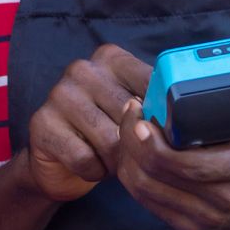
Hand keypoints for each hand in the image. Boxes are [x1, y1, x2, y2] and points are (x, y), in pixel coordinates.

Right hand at [21, 43, 151, 201]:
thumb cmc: (106, 133)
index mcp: (111, 58)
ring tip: (111, 160)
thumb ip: (155, 107)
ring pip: (110, 141)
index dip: (164, 119)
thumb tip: (187, 122)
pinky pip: (85, 160)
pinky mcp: (41, 123)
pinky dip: (94, 172)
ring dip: (116, 163)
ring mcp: (58, 94)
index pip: (153, 84)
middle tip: (132, 153)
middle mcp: (82, 69)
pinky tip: (89, 166)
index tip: (166, 136)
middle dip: (137, 146)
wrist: (57, 162)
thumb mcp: (134, 113)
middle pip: (132, 118)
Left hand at [113, 44, 229, 229]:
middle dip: (132, 142)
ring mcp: (212, 218)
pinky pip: (150, 205)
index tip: (140, 109)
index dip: (152, 140)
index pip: (187, 162)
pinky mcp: (197, 228)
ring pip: (147, 190)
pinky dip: (133, 179)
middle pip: (158, 175)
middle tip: (129, 114)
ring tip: (127, 131)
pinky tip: (131, 156)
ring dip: (127, 159)